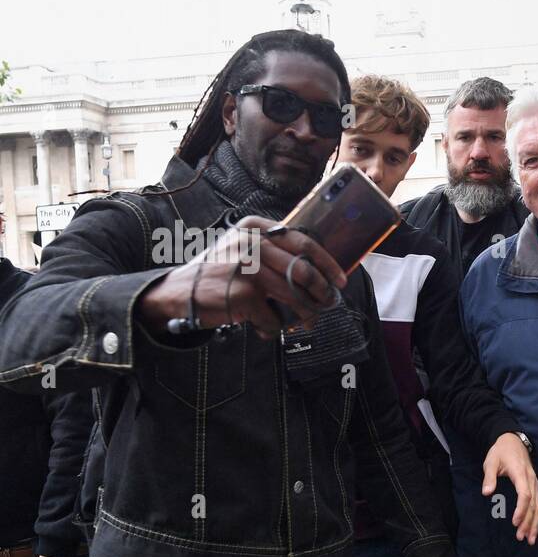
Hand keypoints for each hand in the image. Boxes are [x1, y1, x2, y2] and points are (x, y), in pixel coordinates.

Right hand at [135, 216, 347, 339]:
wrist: (178, 292)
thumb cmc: (218, 272)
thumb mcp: (241, 247)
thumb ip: (272, 250)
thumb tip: (319, 271)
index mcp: (254, 227)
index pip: (303, 242)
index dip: (327, 263)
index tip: (340, 280)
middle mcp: (251, 244)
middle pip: (304, 270)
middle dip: (322, 292)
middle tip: (329, 303)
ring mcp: (247, 269)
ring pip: (295, 296)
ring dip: (307, 314)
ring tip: (308, 323)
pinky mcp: (243, 295)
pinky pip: (274, 318)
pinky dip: (274, 328)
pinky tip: (266, 329)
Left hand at [482, 433, 537, 543]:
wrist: (512, 440)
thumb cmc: (500, 451)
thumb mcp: (491, 461)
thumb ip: (489, 477)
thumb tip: (486, 493)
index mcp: (520, 474)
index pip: (525, 495)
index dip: (521, 509)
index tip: (515, 522)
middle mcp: (531, 480)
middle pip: (533, 504)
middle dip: (528, 522)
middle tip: (521, 537)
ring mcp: (534, 483)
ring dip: (534, 523)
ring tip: (530, 539)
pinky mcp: (534, 485)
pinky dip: (536, 517)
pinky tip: (533, 528)